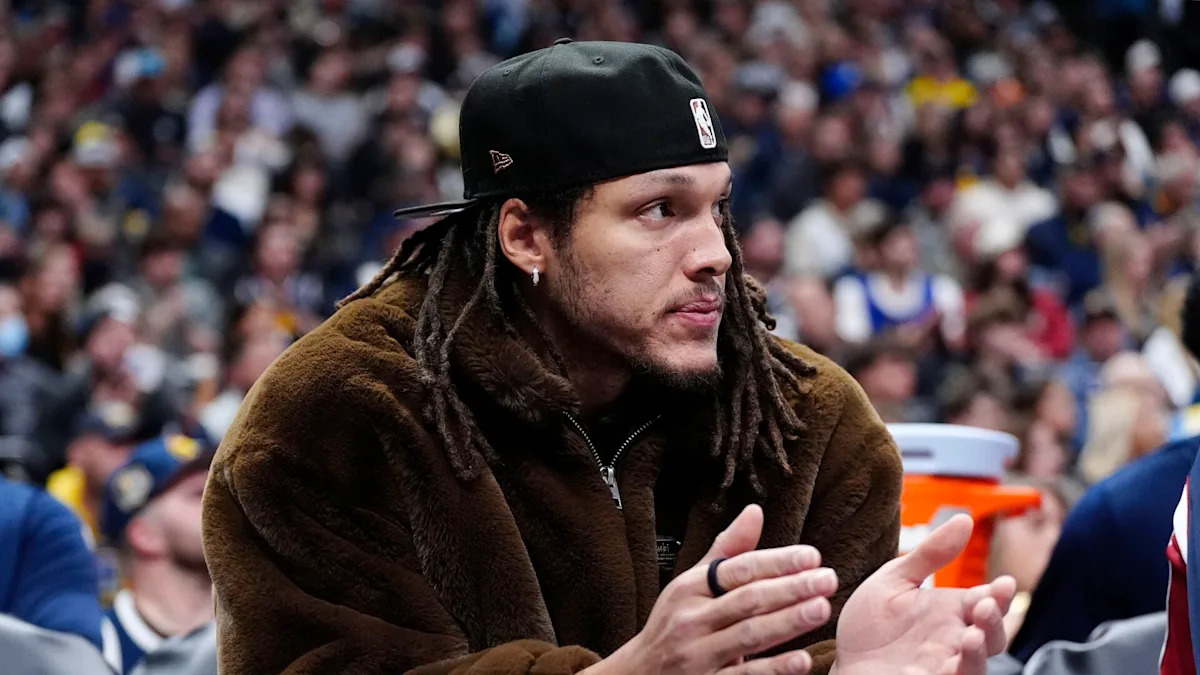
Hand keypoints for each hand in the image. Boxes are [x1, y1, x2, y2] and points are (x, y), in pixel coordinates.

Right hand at [590, 505, 836, 674]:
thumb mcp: (691, 584)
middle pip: (747, 601)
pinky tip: (802, 660)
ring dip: (787, 622)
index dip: (775, 562)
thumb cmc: (674, 624)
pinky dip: (774, 669)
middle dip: (790, 589)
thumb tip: (755, 511)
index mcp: (689, 589)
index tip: (811, 556)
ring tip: (821, 608)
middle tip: (827, 579)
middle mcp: (692, 620)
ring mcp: (699, 656)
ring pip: (749, 636)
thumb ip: (727, 551)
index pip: (737, 570)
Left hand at [831, 515, 1014, 674]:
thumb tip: (964, 519)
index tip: (1005, 583)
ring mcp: (943, 666)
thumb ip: (930, 555)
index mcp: (951, 611)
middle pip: (992, 636)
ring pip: (976, 666)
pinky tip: (945, 665)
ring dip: (980, 653)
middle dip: (995, 623)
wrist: (841, 659)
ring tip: (972, 636)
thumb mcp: (895, 580)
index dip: (1000, 595)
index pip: (988, 601)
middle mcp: (953, 641)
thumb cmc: (870, 624)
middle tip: (986, 605)